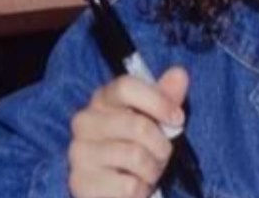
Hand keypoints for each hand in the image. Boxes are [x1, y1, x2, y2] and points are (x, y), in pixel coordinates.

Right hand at [68, 66, 188, 197]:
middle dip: (161, 144)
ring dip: (153, 168)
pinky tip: (134, 186)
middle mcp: (84, 122)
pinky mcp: (80, 183)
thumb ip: (167, 96)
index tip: (178, 118)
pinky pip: (128, 186)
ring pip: (135, 156)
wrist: (117, 187)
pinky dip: (141, 188)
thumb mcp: (157, 119)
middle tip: (161, 154)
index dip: (159, 102)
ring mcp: (79, 152)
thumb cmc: (140, 146)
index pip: (126, 86)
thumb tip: (179, 73)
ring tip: (148, 171)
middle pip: (137, 125)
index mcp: (103, 99)